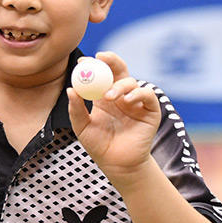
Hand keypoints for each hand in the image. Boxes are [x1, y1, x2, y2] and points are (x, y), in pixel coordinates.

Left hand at [67, 52, 160, 185]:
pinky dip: (138, 93)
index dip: (93, 65)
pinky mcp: (150, 110)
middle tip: (101, 57)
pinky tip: (127, 100)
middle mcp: (121, 95)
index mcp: (104, 96)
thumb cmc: (99, 146)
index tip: (82, 62)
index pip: (100, 74)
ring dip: (119, 85)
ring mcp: (136, 102)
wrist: (118, 164)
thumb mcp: (82, 127)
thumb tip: (70, 89)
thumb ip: (76, 109)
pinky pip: (147, 94)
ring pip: (132, 82)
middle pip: (119, 70)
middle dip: (111, 60)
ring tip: (109, 96)